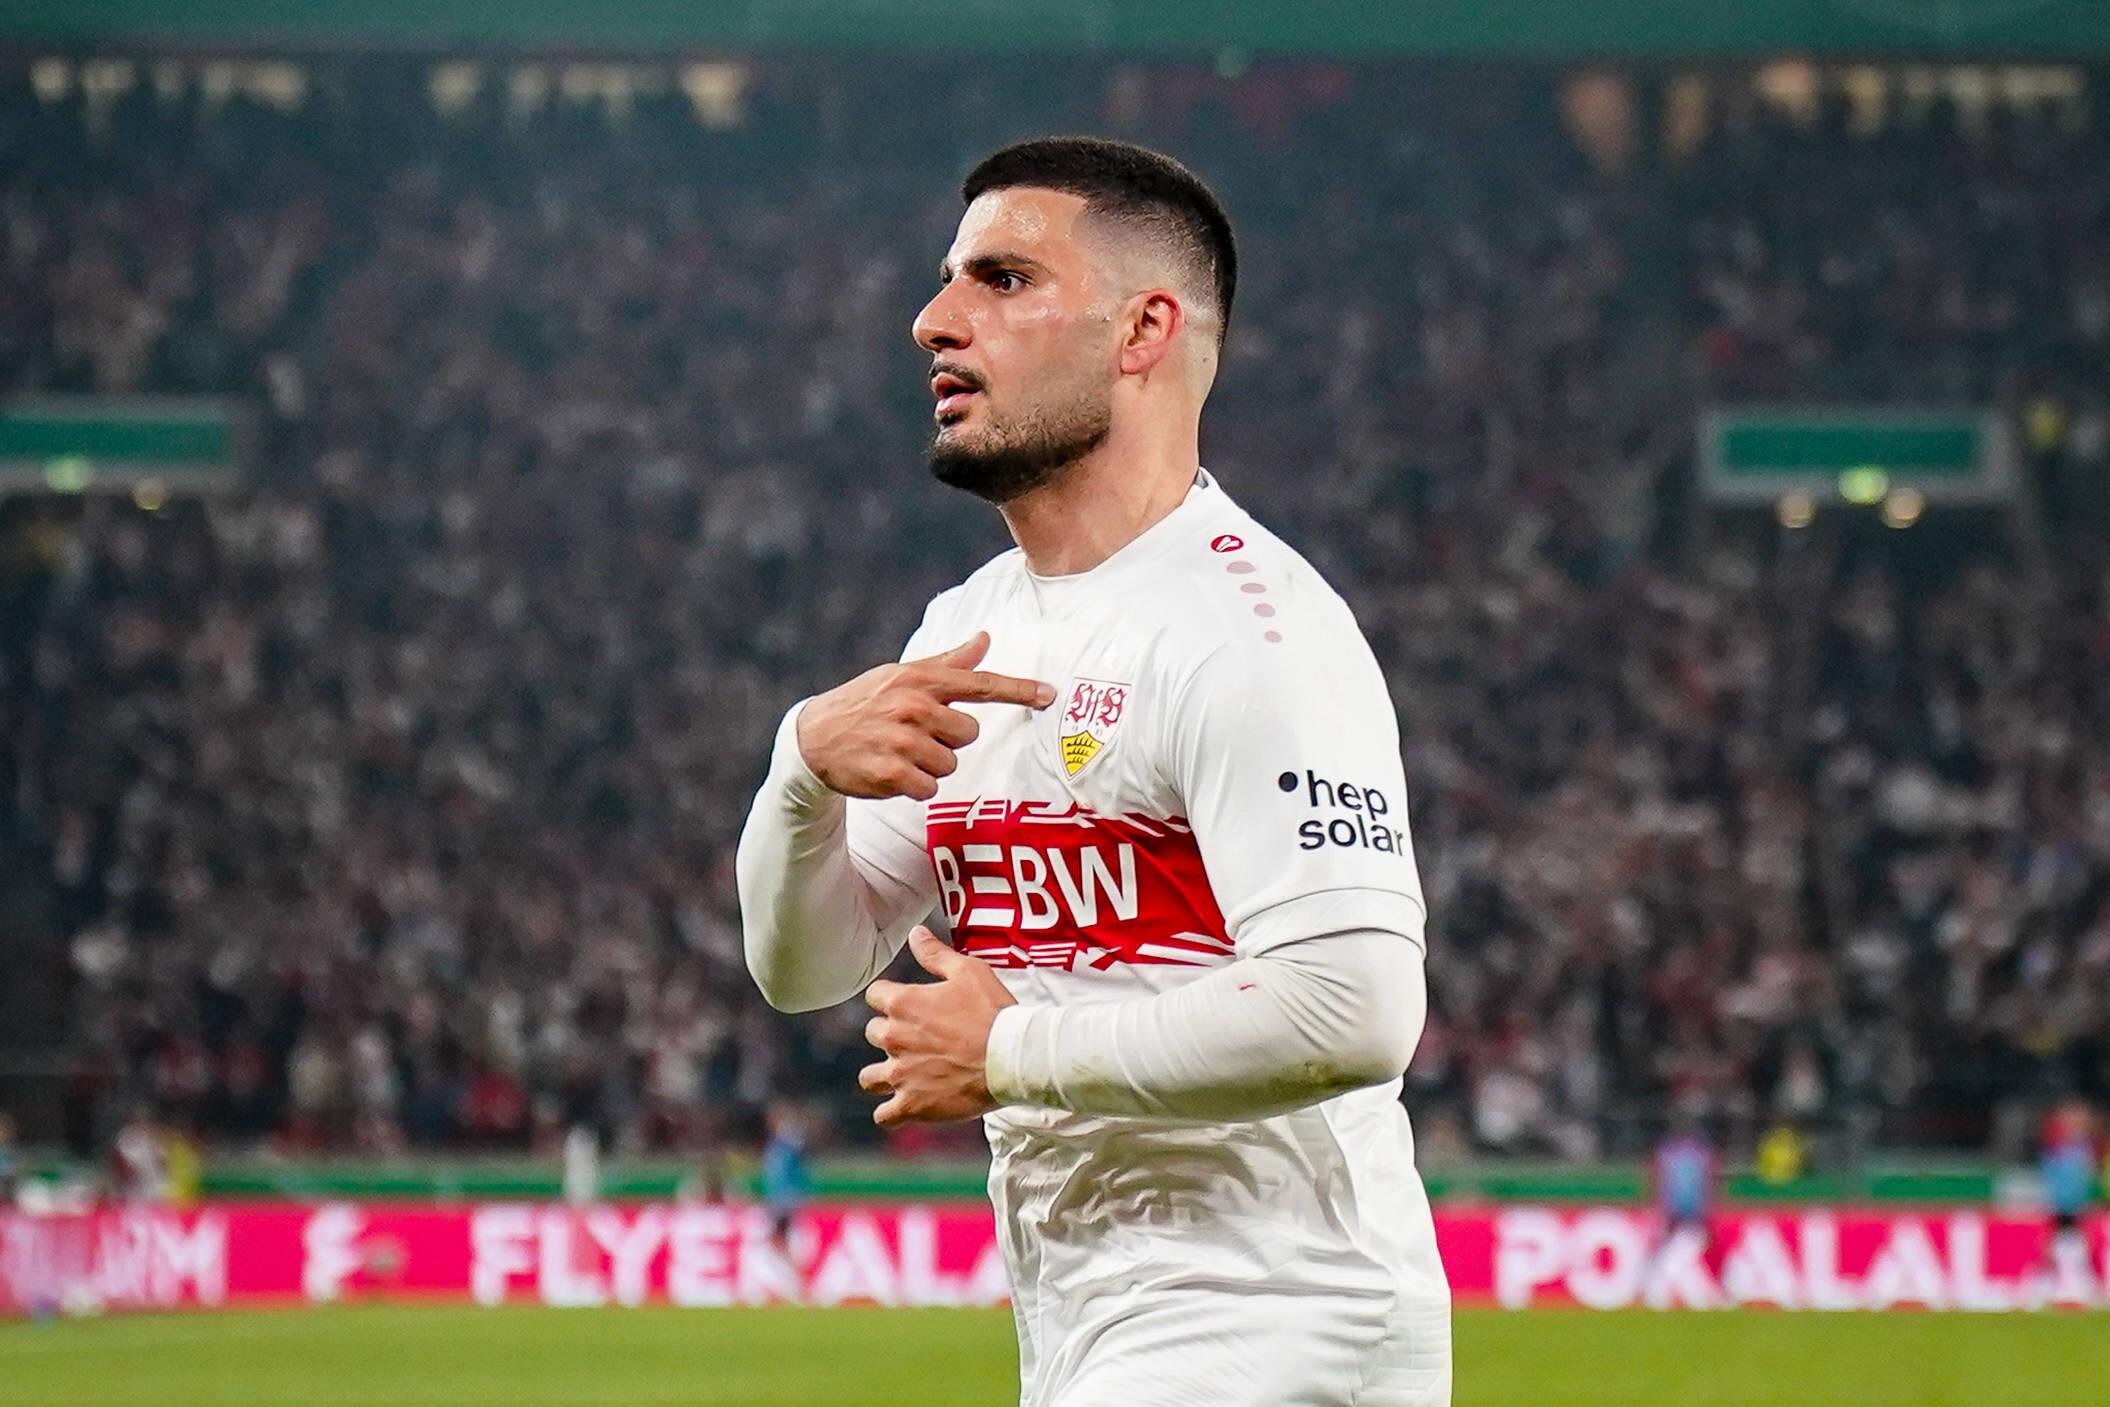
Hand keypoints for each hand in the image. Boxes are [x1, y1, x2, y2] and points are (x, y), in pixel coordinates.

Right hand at [796, 632, 1053, 800]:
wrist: (812, 738)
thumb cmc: (864, 703)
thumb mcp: (901, 676)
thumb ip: (947, 663)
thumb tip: (985, 639)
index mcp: (919, 680)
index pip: (980, 685)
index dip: (1019, 690)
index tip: (1050, 695)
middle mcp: (913, 706)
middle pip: (968, 734)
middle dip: (947, 741)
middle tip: (914, 736)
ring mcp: (902, 739)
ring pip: (949, 765)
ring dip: (929, 766)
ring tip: (899, 754)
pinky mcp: (891, 772)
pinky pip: (929, 788)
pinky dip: (914, 787)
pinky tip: (891, 773)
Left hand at [859, 928, 1016, 1125]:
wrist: (1012, 1057)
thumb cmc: (993, 1011)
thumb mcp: (968, 971)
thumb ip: (935, 954)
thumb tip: (915, 934)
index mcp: (903, 1003)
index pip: (874, 994)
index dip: (889, 997)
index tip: (906, 1003)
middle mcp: (894, 1038)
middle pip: (872, 1033)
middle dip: (890, 1034)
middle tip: (917, 1038)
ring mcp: (900, 1075)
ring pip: (869, 1078)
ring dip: (882, 1074)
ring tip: (904, 1074)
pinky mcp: (912, 1105)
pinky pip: (884, 1116)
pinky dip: (891, 1112)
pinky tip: (905, 1106)